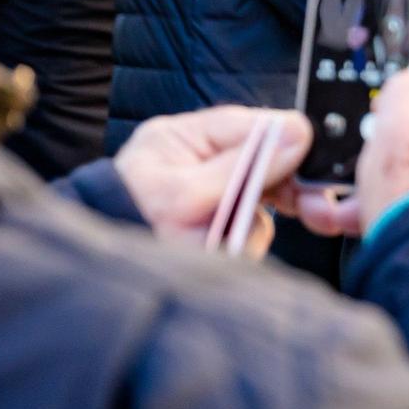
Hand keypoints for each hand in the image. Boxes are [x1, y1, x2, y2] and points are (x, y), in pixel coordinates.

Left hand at [112, 107, 311, 258]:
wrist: (98, 285)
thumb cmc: (125, 226)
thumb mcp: (183, 193)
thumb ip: (242, 164)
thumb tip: (297, 132)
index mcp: (187, 137)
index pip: (254, 124)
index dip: (287, 140)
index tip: (311, 161)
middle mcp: (202, 163)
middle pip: (267, 161)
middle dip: (281, 187)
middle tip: (306, 206)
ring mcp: (211, 197)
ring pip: (264, 201)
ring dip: (252, 223)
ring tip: (222, 238)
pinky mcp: (217, 229)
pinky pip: (252, 230)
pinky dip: (243, 243)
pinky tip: (220, 251)